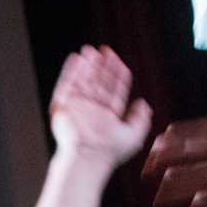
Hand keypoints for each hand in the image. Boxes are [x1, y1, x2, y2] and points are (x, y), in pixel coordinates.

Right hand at [49, 46, 151, 169]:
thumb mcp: (134, 135)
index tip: (118, 61)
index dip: (116, 75)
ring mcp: (77, 108)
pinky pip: (66, 85)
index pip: (113, 91)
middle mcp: (92, 111)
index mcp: (107, 117)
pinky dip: (71, 71)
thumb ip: (141, 119)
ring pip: (83, 82)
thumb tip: (143, 104)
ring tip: (90, 50)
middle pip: (98, 83)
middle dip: (101, 67)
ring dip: (87, 66)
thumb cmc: (109, 152)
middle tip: (105, 50)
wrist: (87, 156)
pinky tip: (76, 59)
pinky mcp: (63, 107)